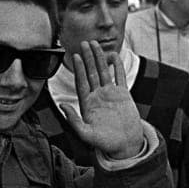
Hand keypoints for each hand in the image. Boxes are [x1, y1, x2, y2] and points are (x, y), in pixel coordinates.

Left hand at [59, 41, 143, 158]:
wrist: (126, 145)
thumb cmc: (105, 143)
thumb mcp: (86, 134)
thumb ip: (74, 121)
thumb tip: (62, 106)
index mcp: (87, 104)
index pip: (81, 82)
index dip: (79, 69)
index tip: (76, 56)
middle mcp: (97, 96)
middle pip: (91, 73)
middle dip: (88, 58)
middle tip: (84, 43)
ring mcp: (110, 94)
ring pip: (104, 72)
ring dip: (100, 58)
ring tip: (96, 44)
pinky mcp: (123, 95)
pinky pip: (119, 77)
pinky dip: (117, 66)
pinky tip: (114, 56)